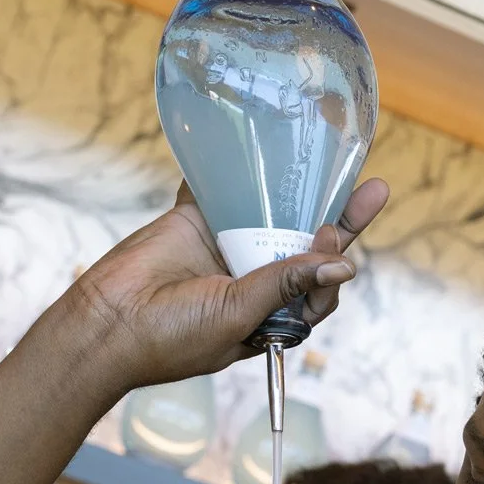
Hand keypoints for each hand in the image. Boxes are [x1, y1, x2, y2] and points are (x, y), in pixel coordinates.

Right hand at [69, 176, 388, 386]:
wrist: (109, 324)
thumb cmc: (175, 338)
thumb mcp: (239, 315)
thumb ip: (284, 286)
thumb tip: (343, 266)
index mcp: (271, 315)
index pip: (318, 288)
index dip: (332, 263)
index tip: (333, 236)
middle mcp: (256, 280)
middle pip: (306, 246)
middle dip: (339, 219)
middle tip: (373, 190)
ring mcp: (228, 248)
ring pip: (274, 215)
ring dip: (300, 193)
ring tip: (332, 162)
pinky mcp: (198, 220)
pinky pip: (224, 190)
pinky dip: (239, 170)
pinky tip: (269, 145)